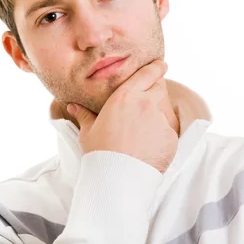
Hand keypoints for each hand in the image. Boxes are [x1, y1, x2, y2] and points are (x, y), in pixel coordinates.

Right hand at [67, 59, 177, 173]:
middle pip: (158, 88)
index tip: (161, 65)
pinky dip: (159, 140)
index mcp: (126, 96)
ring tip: (139, 139)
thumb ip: (84, 115)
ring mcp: (160, 120)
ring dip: (153, 121)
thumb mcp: (89, 132)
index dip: (156, 67)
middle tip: (146, 104)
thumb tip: (73, 106)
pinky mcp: (170, 137)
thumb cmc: (99, 152)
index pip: (147, 73)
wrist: (118, 178)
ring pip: (160, 115)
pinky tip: (146, 151)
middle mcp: (146, 103)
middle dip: (155, 91)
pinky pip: (166, 134)